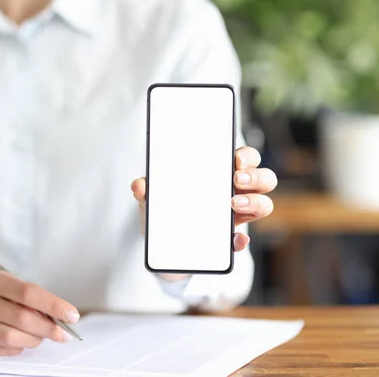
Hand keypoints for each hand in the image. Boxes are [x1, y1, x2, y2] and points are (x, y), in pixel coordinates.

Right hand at [0, 272, 79, 355]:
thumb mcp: (3, 282)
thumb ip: (27, 296)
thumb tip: (56, 315)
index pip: (28, 292)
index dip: (53, 305)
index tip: (72, 314)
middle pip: (22, 318)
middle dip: (48, 328)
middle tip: (62, 334)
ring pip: (11, 338)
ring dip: (33, 341)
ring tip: (40, 337)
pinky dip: (16, 349)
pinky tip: (21, 343)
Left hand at [131, 146, 276, 278]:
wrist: (164, 248)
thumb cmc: (164, 212)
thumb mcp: (152, 199)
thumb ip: (146, 190)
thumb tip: (139, 185)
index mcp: (220, 175)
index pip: (245, 157)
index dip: (246, 156)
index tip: (234, 159)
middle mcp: (235, 193)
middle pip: (264, 178)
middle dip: (255, 177)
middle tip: (235, 181)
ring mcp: (236, 216)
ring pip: (264, 204)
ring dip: (255, 202)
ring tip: (232, 205)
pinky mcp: (230, 242)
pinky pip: (244, 240)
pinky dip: (241, 240)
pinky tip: (233, 239)